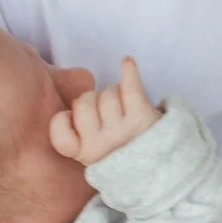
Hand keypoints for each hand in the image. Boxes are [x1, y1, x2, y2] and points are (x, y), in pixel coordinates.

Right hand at [50, 56, 164, 164]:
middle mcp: (98, 145)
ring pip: (106, 92)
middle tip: (107, 111)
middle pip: (84, 102)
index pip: (58, 130)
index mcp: (82, 154)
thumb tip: (69, 103)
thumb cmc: (123, 149)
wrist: (163, 161)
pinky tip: (127, 62)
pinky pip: (130, 87)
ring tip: (124, 105)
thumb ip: (77, 133)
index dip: (63, 119)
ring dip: (114, 92)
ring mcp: (120, 131)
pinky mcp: (141, 118)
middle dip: (94, 99)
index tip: (73, 119)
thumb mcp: (93, 151)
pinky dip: (129, 71)